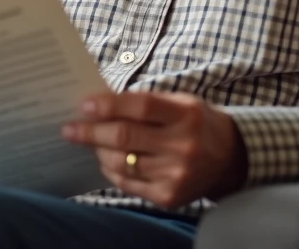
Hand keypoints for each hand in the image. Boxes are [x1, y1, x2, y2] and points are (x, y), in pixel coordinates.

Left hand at [62, 91, 246, 208]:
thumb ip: (144, 102)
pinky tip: (106, 160)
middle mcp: (183, 145)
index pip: (140, 107)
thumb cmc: (195, 122)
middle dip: (90, 132)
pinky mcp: (170, 196)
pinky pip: (128, 183)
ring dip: (99, 151)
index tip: (84, 105)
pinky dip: (111, 171)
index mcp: (186, 114)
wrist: (229, 158)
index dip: (108, 106)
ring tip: (90, 143)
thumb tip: (98, 104)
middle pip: (125, 137)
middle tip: (69, 128)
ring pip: (122, 163)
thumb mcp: (180, 102)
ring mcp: (177, 174)